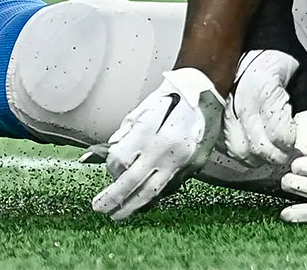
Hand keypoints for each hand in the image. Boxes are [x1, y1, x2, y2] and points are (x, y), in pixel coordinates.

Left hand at [91, 68, 224, 221]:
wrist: (206, 92)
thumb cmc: (172, 96)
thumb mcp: (144, 108)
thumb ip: (126, 131)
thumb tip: (110, 150)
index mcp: (150, 130)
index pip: (121, 160)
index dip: (111, 167)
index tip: (109, 168)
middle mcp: (166, 149)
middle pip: (133, 181)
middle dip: (114, 198)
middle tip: (100, 208)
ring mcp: (182, 161)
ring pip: (153, 191)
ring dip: (133, 205)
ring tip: (118, 215)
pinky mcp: (194, 167)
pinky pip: (170, 187)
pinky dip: (155, 196)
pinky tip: (143, 202)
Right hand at [223, 50, 306, 167]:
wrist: (259, 39)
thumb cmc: (286, 59)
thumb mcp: (306, 81)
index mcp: (262, 91)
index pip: (280, 138)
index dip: (296, 143)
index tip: (303, 136)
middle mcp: (238, 102)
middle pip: (258, 149)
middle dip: (279, 153)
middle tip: (291, 143)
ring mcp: (223, 108)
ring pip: (240, 152)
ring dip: (260, 155)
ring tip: (274, 143)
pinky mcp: (216, 112)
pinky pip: (226, 144)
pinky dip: (242, 149)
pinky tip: (255, 139)